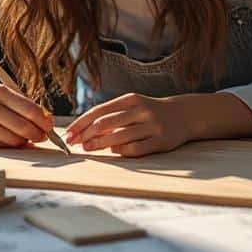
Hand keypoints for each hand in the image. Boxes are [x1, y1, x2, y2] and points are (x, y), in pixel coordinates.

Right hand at [0, 85, 53, 147]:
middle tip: (41, 137)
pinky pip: (3, 147)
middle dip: (38, 134)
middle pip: (24, 126)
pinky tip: (8, 141)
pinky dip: (11, 147)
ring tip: (23, 139)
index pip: (30, 109)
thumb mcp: (4, 101)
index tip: (49, 127)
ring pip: (15, 139)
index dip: (44, 121)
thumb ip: (25, 109)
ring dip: (24, 142)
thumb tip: (49, 123)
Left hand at [64, 93, 192, 156]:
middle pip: (106, 123)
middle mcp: (141, 110)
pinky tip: (113, 152)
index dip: (81, 123)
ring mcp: (152, 126)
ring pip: (119, 137)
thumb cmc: (149, 112)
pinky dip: (121, 151)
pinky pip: (136, 149)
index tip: (68, 133)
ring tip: (88, 148)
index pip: (99, 111)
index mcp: (130, 99)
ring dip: (100, 144)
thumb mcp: (131, 106)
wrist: (183, 115)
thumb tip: (83, 130)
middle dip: (86, 134)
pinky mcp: (160, 141)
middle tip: (74, 143)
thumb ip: (111, 115)